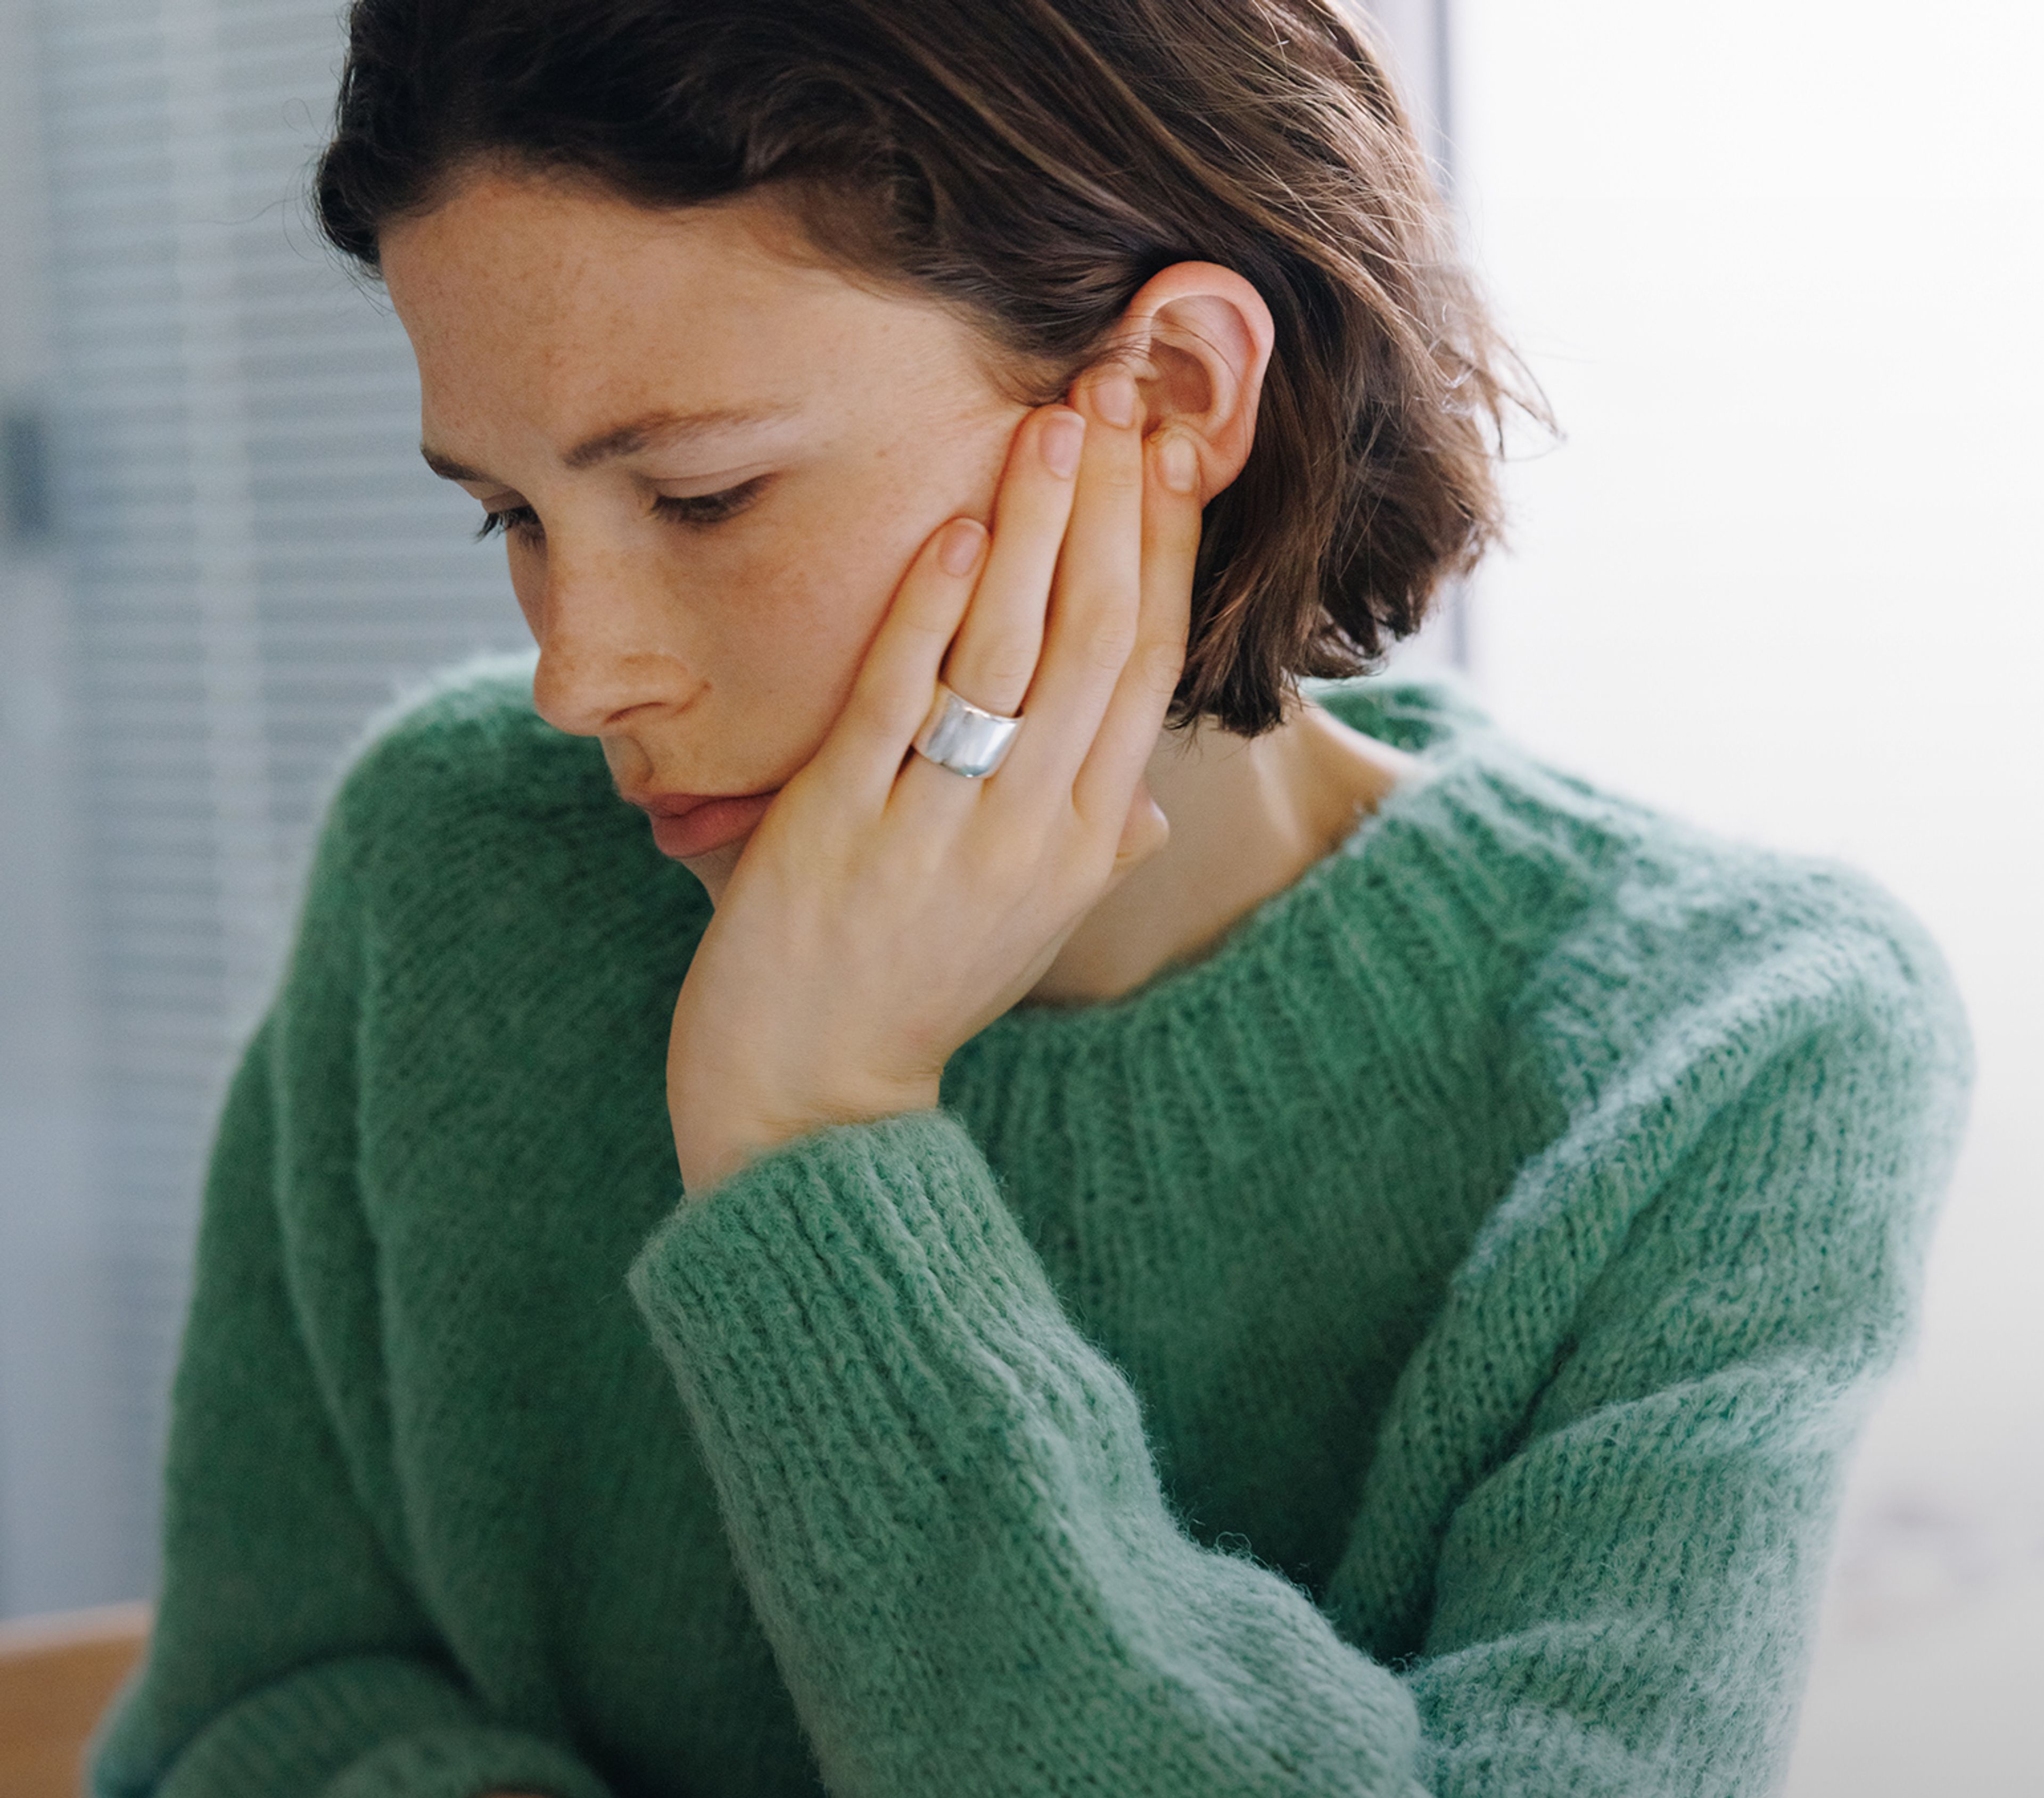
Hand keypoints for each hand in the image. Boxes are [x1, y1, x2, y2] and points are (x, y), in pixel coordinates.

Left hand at [665, 368, 1203, 1193]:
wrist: (813, 1096)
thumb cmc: (919, 991)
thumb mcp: (1029, 925)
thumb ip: (1094, 849)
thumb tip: (1142, 801)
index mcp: (1090, 841)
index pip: (1149, 664)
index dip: (1165, 548)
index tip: (1171, 449)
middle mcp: (1035, 832)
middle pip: (1099, 637)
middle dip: (1114, 505)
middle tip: (1116, 388)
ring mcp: (943, 829)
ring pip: (1015, 653)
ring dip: (1039, 525)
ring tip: (1051, 420)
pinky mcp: (845, 825)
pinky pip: (903, 698)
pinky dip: (933, 606)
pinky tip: (959, 523)